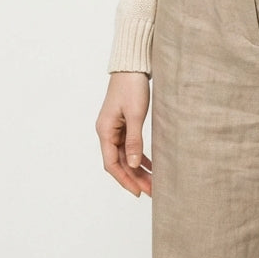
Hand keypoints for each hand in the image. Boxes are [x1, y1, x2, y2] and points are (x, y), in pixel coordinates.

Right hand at [96, 71, 152, 196]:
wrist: (132, 65)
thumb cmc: (132, 86)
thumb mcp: (135, 114)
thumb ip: (134, 140)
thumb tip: (134, 165)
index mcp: (105, 131)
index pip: (112, 164)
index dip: (125, 180)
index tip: (138, 192)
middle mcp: (107, 132)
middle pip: (119, 162)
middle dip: (134, 177)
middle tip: (151, 191)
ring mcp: (115, 128)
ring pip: (126, 155)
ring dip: (138, 168)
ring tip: (153, 182)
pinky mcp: (123, 123)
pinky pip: (129, 145)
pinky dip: (139, 156)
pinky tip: (150, 164)